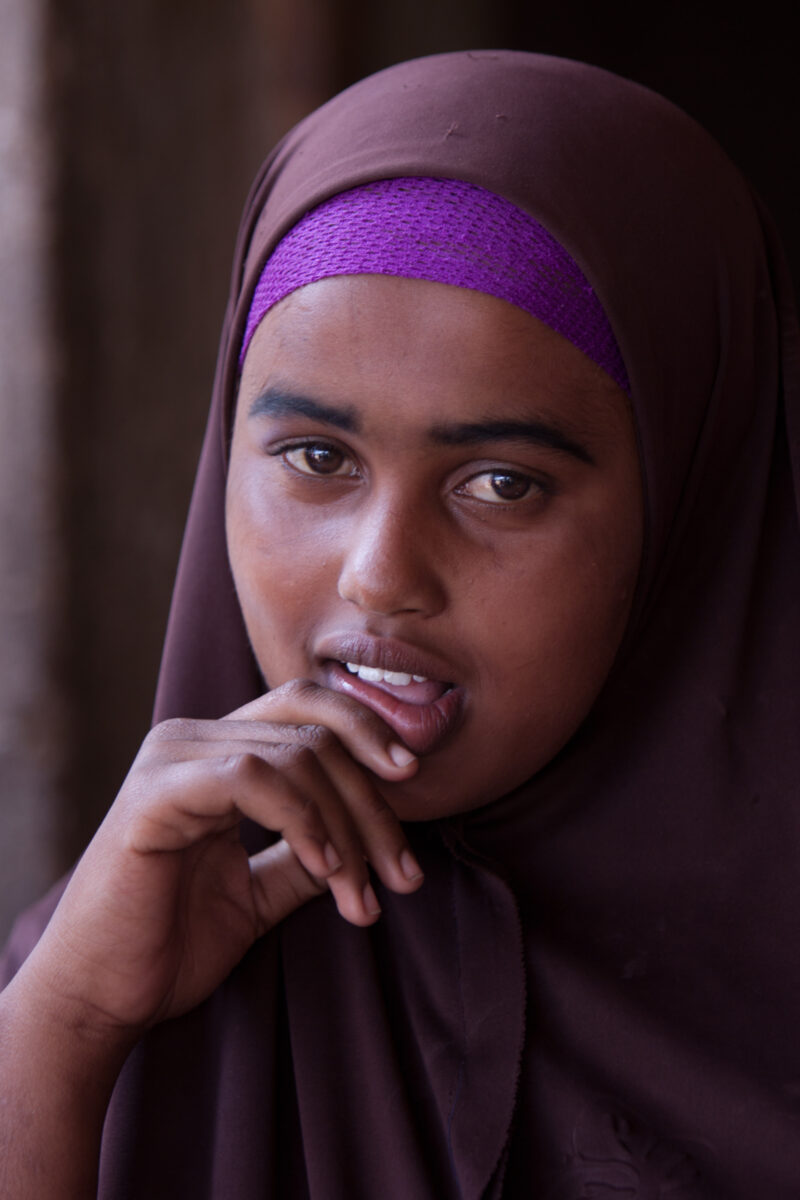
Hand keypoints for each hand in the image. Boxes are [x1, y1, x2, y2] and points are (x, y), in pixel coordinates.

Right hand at [17, 680, 421, 1044]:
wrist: (99, 999)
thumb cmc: (170, 946)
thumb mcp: (260, 891)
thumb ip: (306, 854)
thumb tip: (369, 837)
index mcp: (216, 751)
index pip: (307, 710)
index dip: (368, 734)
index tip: (414, 787)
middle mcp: (192, 738)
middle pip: (314, 732)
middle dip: (373, 803)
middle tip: (404, 876)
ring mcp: (170, 758)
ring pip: (295, 755)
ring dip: (346, 831)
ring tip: (364, 899)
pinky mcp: (155, 793)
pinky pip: (252, 778)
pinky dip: (302, 821)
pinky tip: (326, 872)